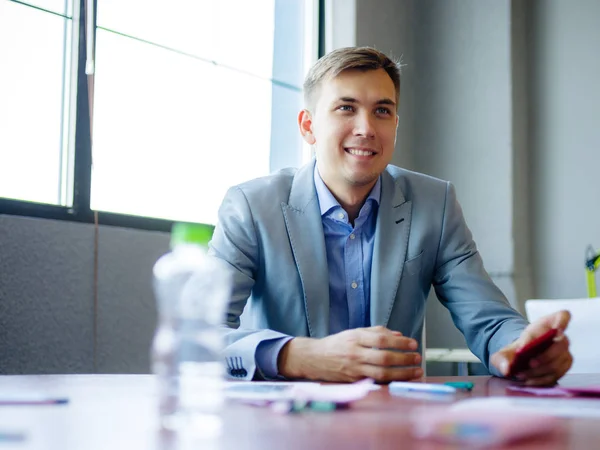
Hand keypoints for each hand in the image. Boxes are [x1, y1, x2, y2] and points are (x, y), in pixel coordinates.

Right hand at [278, 326, 422, 381]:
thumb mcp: (354, 332)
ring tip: (416, 371)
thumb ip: (376, 332)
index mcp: (355, 337)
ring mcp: (354, 369)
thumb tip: (398, 335)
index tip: (413, 343)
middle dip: (405, 359)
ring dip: (403, 373)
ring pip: (382, 373)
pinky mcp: (354, 381)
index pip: (382, 339)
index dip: (400, 342)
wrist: (314, 358)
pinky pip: (376, 382)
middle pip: (384, 358)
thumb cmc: (336, 344)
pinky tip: (402, 379)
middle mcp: (355, 353)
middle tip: (418, 358)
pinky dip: (391, 381)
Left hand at [491, 310, 572, 385]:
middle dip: (545, 356)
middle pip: (561, 344)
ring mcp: (564, 353)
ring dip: (540, 370)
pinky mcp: (563, 368)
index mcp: (547, 324)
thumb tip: (506, 368)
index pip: (563, 316)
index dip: (563, 321)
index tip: (557, 330)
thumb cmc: (518, 349)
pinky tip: (528, 380)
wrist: (521, 359)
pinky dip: (541, 379)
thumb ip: (501, 358)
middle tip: (530, 363)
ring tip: (522, 374)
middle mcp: (560, 338)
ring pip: (557, 363)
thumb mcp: (505, 350)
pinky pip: (556, 375)